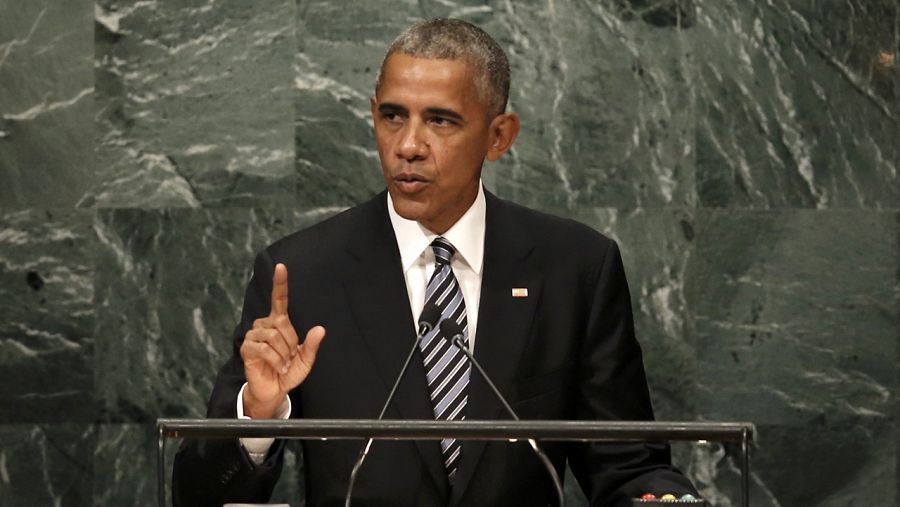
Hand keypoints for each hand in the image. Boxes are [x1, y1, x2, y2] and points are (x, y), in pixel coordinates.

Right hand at [240, 263, 325, 417]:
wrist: (274, 391)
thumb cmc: (288, 372)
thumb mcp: (305, 360)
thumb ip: (311, 345)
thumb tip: (320, 329)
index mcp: (278, 323)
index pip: (279, 300)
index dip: (280, 283)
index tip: (281, 266)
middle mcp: (264, 325)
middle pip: (282, 324)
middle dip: (291, 343)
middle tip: (289, 357)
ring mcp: (253, 335)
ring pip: (274, 337)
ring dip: (283, 354)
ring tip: (282, 363)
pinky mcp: (246, 347)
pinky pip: (266, 349)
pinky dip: (276, 361)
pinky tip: (277, 367)